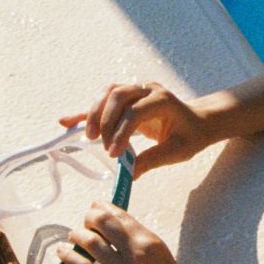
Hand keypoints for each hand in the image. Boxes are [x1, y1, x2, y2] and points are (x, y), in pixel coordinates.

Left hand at [57, 202, 202, 263]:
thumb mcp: (165, 260)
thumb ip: (145, 247)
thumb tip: (122, 237)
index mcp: (152, 242)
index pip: (120, 215)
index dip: (103, 207)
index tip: (95, 206)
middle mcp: (136, 253)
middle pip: (102, 223)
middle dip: (89, 218)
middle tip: (84, 222)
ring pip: (89, 243)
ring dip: (77, 236)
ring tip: (73, 237)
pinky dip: (69, 257)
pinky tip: (63, 253)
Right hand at [59, 81, 212, 178]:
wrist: (198, 121)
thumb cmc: (190, 135)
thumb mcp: (177, 151)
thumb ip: (152, 160)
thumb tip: (128, 174)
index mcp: (163, 100)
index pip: (136, 112)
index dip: (121, 132)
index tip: (114, 155)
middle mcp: (148, 89)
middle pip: (118, 95)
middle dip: (105, 120)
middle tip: (101, 146)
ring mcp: (136, 90)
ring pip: (107, 93)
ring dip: (94, 113)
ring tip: (88, 137)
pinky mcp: (127, 97)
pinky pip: (103, 101)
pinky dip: (85, 111)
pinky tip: (65, 121)